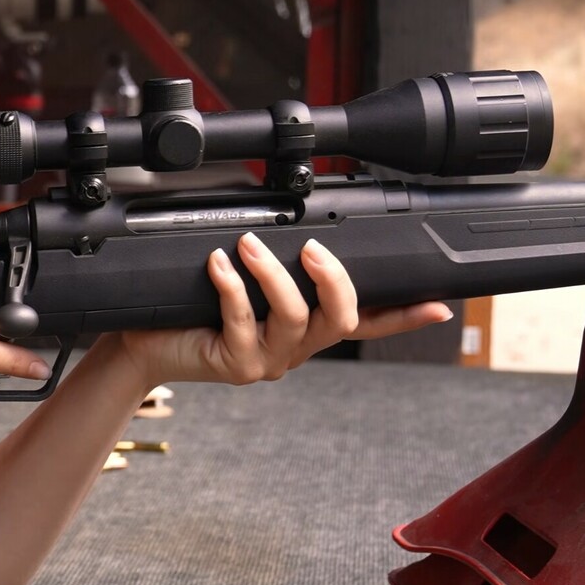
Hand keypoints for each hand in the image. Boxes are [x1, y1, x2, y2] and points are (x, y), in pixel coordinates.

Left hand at [114, 233, 452, 387]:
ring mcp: (269, 360)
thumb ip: (272, 261)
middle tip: (311, 248)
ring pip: (294, 317)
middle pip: (341, 319)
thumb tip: (285, 219)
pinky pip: (241, 322)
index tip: (441, 304)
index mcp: (306, 328)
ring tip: (248, 245)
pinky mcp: (236, 366)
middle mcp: (295, 348)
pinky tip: (217, 265)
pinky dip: (231, 287)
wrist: (144, 344)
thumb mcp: (242, 282)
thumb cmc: (192, 308)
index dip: (405, 316)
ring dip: (273, 275)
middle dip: (333, 279)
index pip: (366, 321)